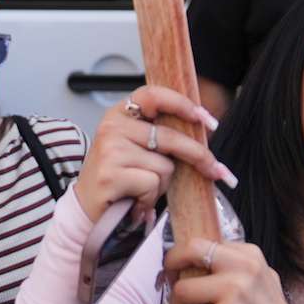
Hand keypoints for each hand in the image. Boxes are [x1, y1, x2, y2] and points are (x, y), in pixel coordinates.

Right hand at [70, 85, 230, 230]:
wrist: (87, 208)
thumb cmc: (118, 177)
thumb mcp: (135, 147)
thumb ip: (159, 136)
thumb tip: (203, 130)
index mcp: (119, 114)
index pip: (152, 95)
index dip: (182, 104)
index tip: (205, 118)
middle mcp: (112, 126)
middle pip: (169, 137)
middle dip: (198, 155)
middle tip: (216, 170)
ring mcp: (110, 149)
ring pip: (164, 166)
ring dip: (161, 185)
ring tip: (142, 190)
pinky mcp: (111, 174)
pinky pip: (152, 184)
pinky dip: (149, 198)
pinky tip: (135, 201)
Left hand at [165, 238, 291, 303]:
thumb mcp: (257, 278)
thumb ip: (231, 265)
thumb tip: (191, 258)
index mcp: (249, 254)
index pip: (201, 243)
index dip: (181, 257)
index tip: (177, 270)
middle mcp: (244, 267)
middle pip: (188, 252)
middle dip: (170, 267)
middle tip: (169, 283)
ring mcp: (236, 291)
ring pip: (182, 290)